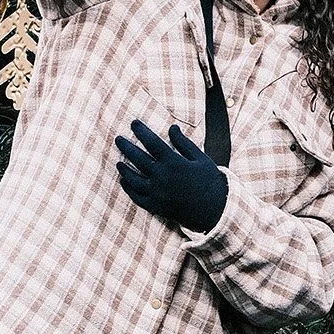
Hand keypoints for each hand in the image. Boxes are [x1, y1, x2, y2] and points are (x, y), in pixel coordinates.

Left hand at [114, 119, 227, 233]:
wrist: (215, 211)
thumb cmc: (210, 181)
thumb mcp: (201, 159)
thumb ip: (183, 143)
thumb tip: (172, 127)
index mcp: (173, 163)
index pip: (152, 142)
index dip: (141, 131)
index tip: (133, 123)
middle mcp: (162, 177)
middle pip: (137, 158)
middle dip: (126, 147)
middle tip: (118, 139)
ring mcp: (157, 193)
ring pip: (133, 179)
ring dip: (124, 169)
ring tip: (119, 162)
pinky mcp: (156, 206)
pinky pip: (136, 197)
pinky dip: (128, 188)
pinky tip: (124, 181)